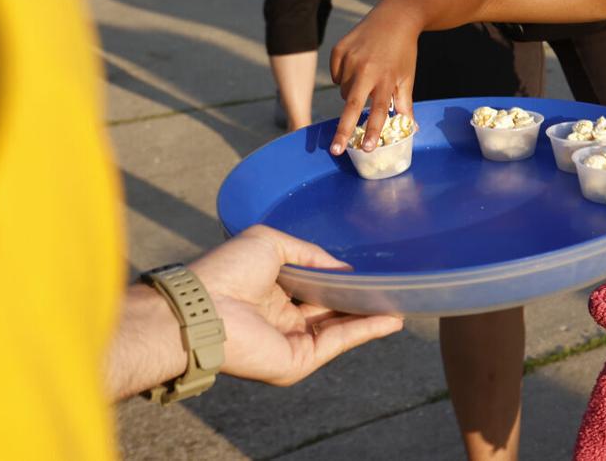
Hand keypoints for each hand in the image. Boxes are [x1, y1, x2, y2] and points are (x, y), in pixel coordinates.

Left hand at [190, 225, 401, 385]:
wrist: (205, 306)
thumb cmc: (229, 269)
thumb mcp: (271, 244)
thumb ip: (310, 254)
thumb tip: (343, 269)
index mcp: (272, 292)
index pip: (313, 288)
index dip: (339, 279)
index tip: (366, 271)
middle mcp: (283, 319)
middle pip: (330, 309)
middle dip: (359, 299)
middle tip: (391, 286)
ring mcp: (292, 342)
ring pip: (339, 327)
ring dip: (369, 315)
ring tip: (400, 301)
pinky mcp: (298, 360)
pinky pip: (338, 342)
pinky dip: (366, 330)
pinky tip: (390, 318)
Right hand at [327, 0, 419, 153]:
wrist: (394, 17)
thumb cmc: (403, 51)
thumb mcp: (407, 76)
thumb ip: (405, 103)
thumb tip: (410, 128)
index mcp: (387, 78)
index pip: (380, 110)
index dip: (373, 130)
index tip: (366, 148)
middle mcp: (366, 69)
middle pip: (352, 105)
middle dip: (343, 130)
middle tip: (335, 150)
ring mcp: (350, 58)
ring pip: (344, 91)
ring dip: (352, 95)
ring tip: (366, 80)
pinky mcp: (339, 50)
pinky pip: (335, 75)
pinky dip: (343, 77)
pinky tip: (356, 66)